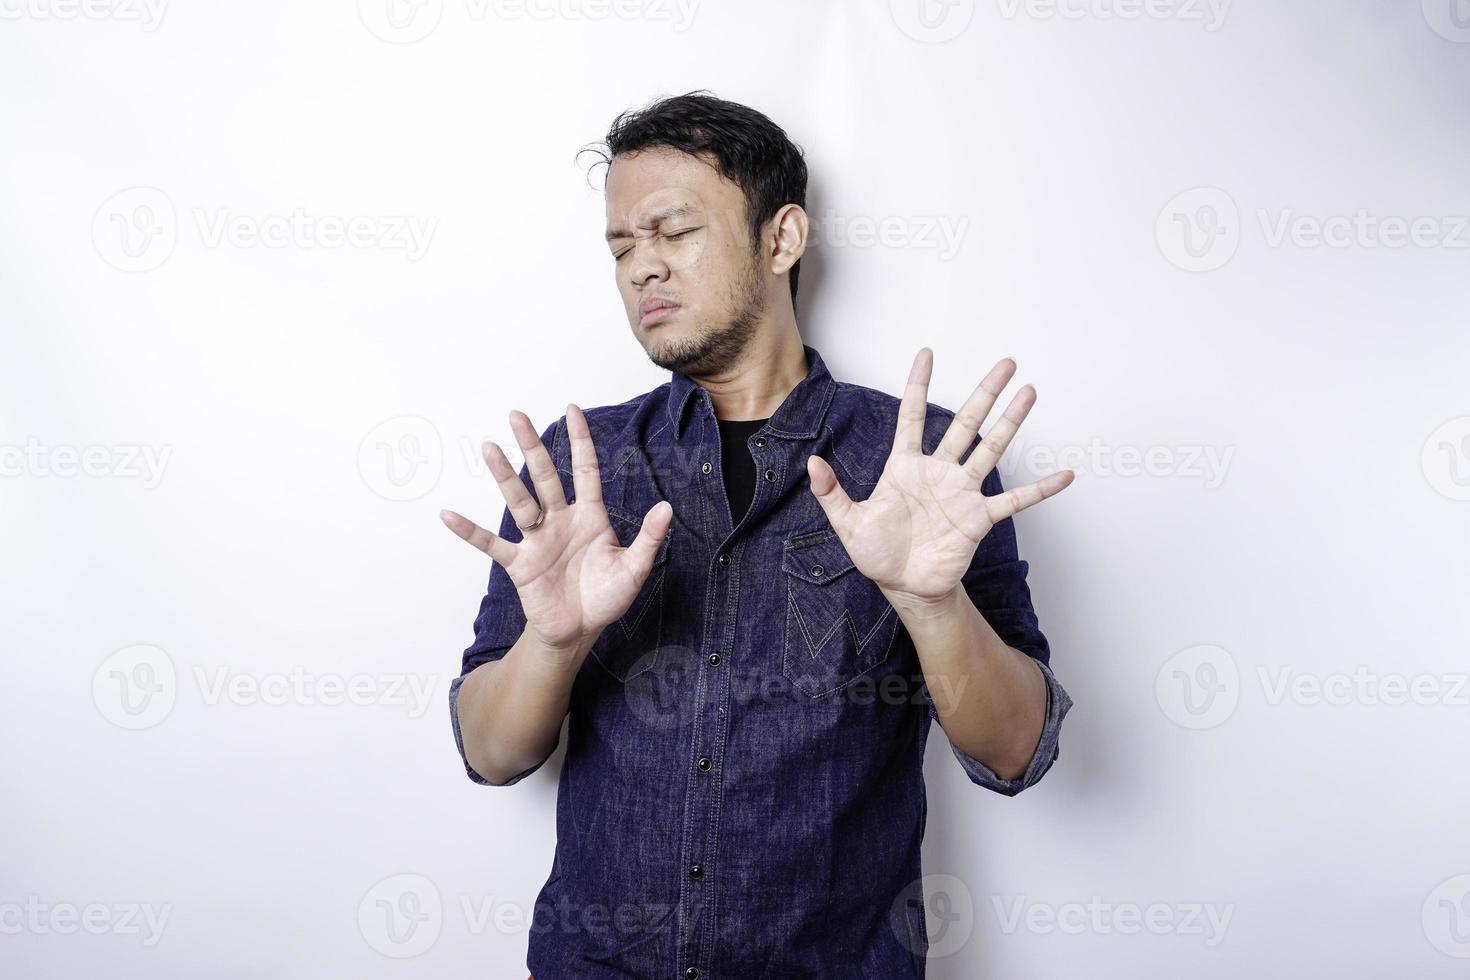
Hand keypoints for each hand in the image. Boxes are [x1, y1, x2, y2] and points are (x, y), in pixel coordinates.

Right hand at [440, 404, 672, 658]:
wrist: (580, 631)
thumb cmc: (606, 597)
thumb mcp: (635, 568)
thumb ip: (649, 538)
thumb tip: (667, 507)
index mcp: (590, 517)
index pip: (585, 470)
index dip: (580, 441)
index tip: (572, 410)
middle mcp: (560, 521)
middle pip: (545, 476)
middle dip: (532, 446)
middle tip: (516, 415)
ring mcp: (537, 540)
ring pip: (519, 501)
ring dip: (504, 476)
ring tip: (490, 448)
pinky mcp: (520, 564)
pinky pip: (491, 544)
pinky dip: (470, 532)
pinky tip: (449, 516)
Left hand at [805, 347, 1072, 609]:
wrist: (904, 587)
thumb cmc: (877, 554)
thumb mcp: (846, 523)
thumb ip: (830, 492)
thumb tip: (810, 463)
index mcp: (905, 467)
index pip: (912, 416)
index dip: (919, 385)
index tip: (927, 353)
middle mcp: (938, 472)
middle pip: (965, 423)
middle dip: (985, 392)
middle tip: (1006, 363)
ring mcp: (962, 492)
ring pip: (991, 448)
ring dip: (1011, 421)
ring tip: (1030, 393)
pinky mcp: (979, 517)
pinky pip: (1014, 500)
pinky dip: (1040, 489)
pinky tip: (1065, 475)